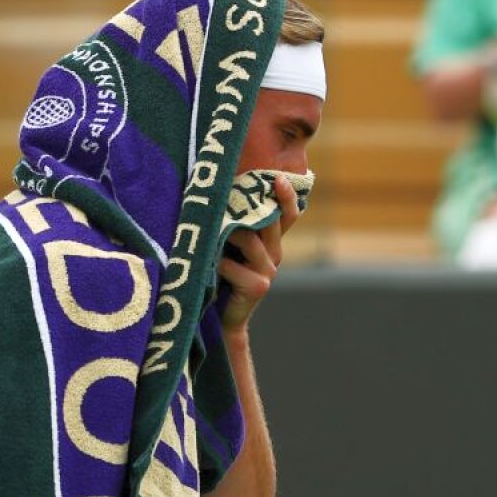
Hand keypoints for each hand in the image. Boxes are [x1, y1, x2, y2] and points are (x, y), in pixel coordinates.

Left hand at [218, 176, 300, 331]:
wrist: (222, 318)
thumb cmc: (220, 276)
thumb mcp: (229, 247)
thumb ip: (233, 225)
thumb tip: (221, 192)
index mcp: (271, 243)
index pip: (288, 215)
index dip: (287, 196)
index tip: (277, 178)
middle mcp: (275, 255)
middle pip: (268, 222)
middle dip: (247, 207)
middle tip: (225, 194)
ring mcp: (269, 272)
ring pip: (250, 241)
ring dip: (227, 234)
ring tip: (210, 230)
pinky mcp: (258, 286)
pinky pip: (234, 266)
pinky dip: (218, 264)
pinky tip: (209, 265)